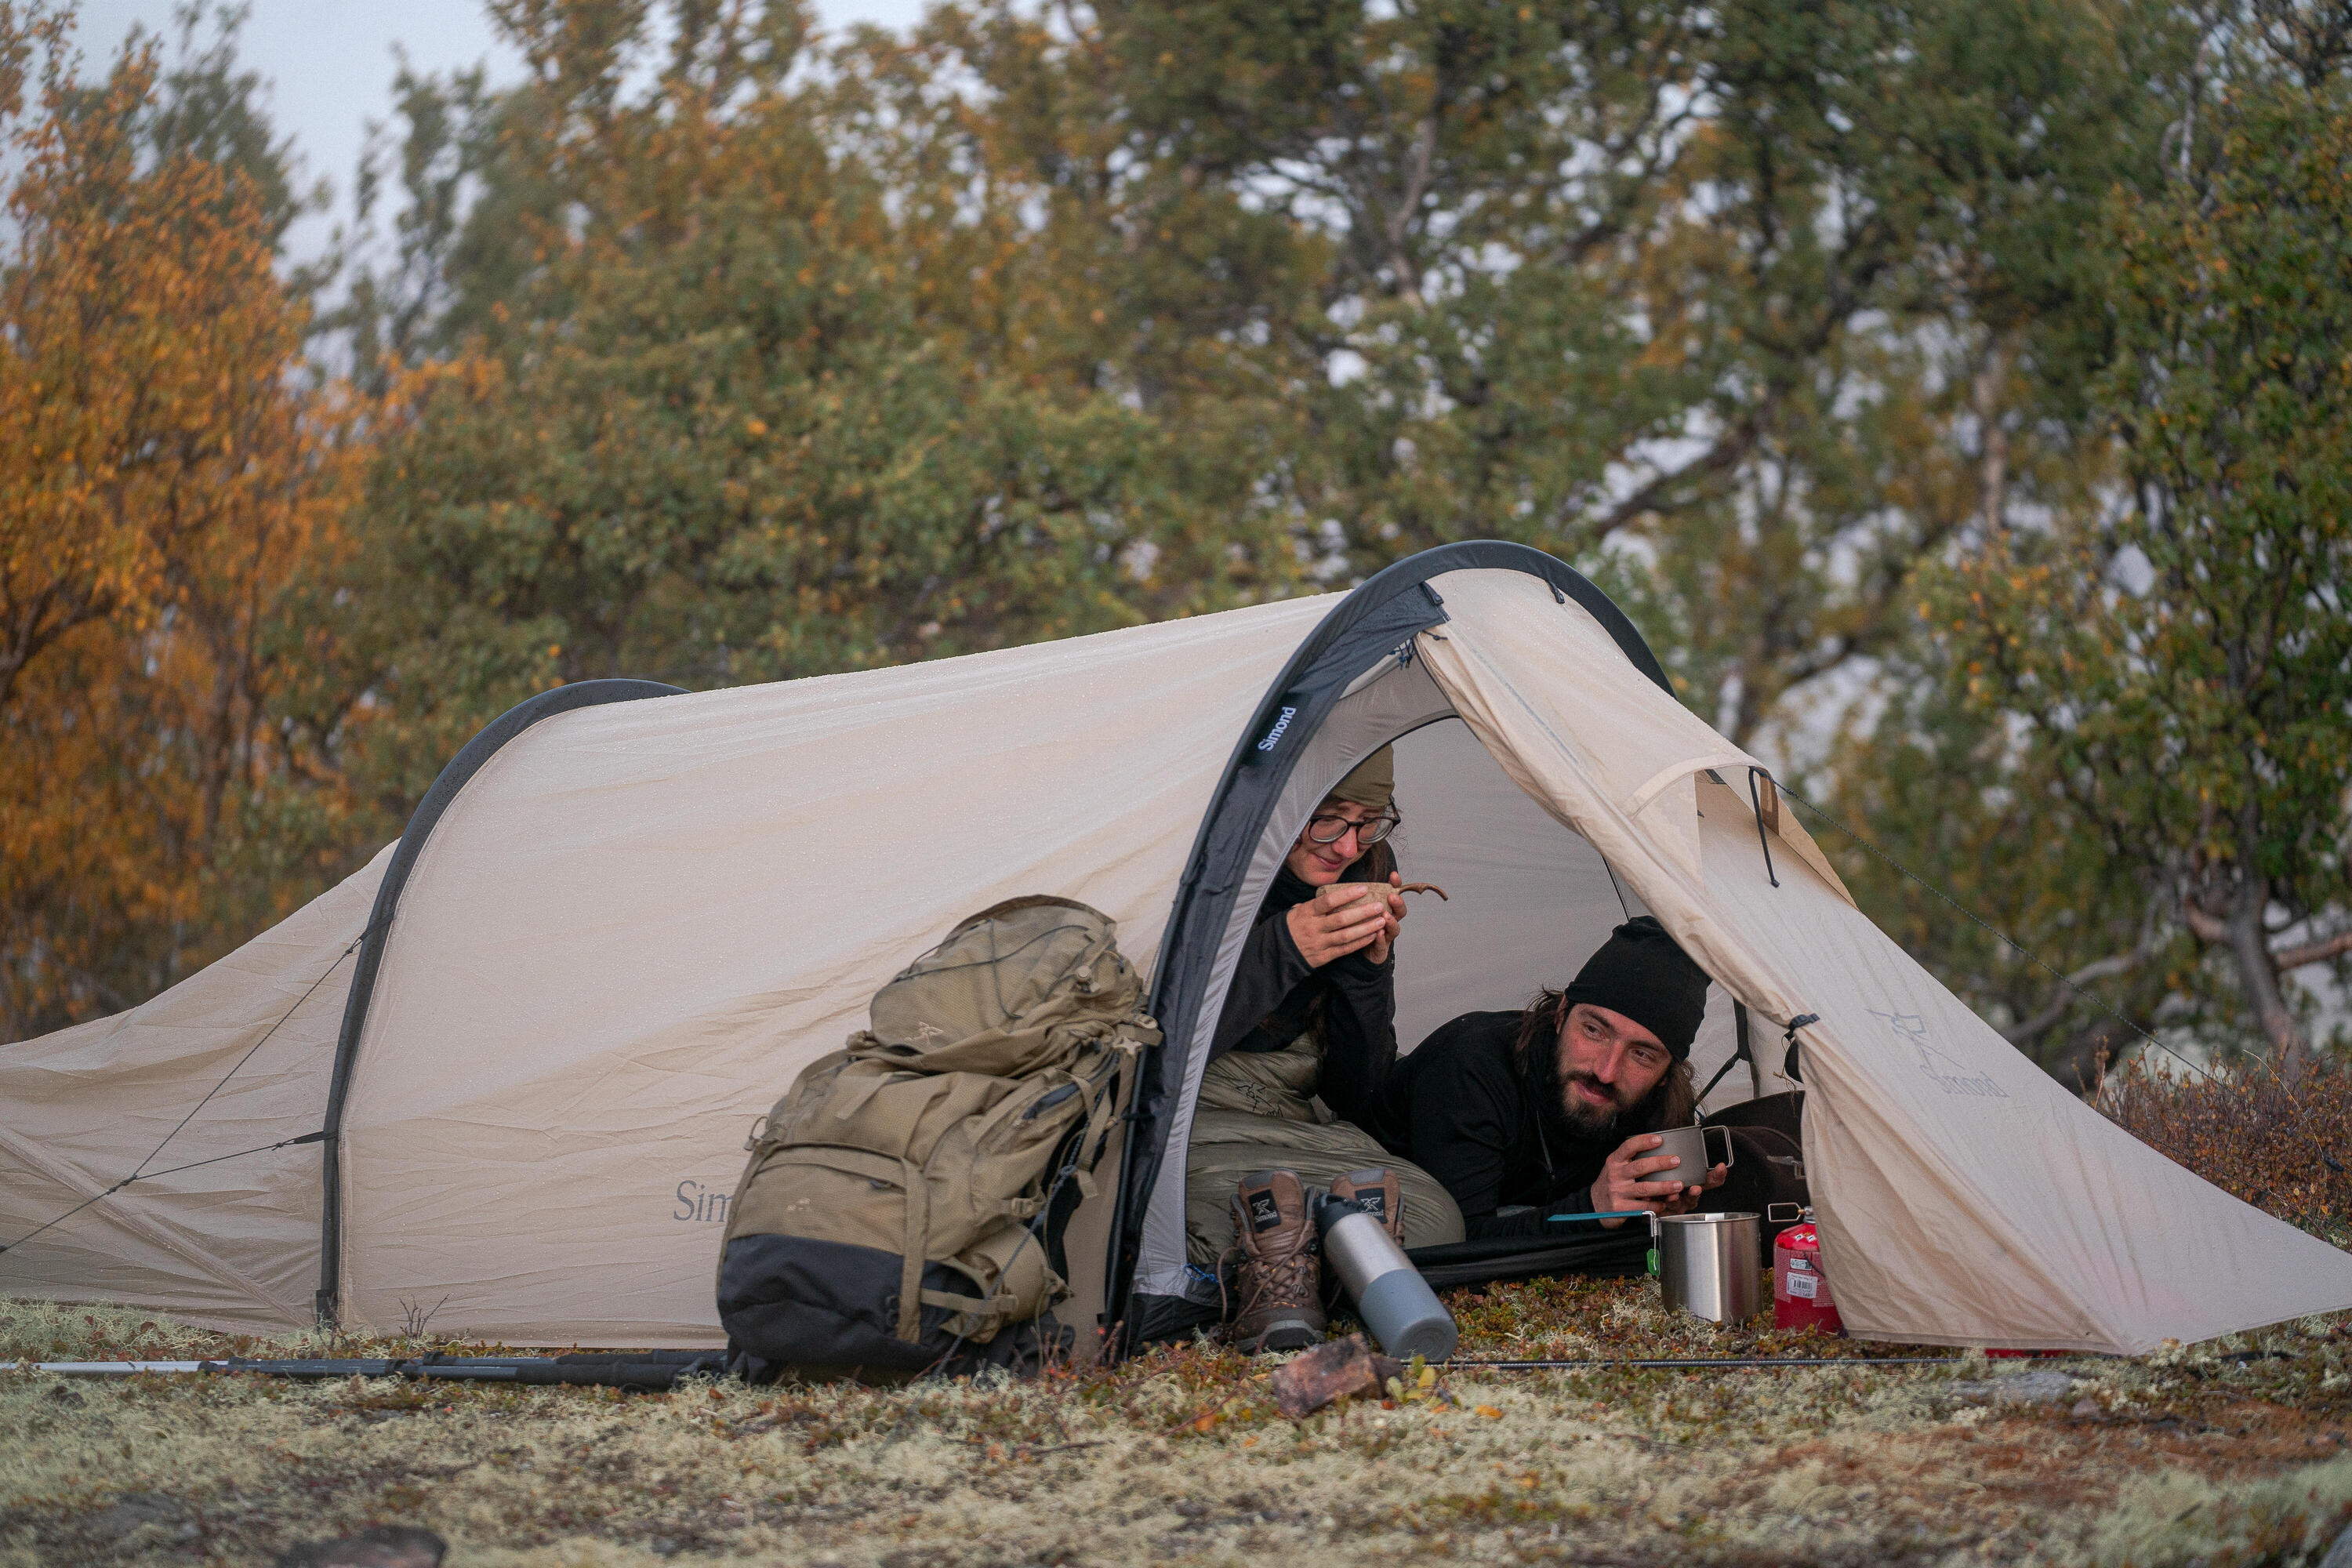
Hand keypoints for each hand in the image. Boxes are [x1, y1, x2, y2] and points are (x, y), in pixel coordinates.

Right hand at [1286, 882, 1393, 967]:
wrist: (1278, 952)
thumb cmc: (1291, 927)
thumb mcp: (1297, 911)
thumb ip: (1315, 903)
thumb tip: (1334, 892)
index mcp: (1307, 912)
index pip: (1328, 901)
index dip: (1347, 895)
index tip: (1363, 889)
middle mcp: (1314, 927)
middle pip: (1341, 919)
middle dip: (1362, 912)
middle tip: (1379, 905)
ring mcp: (1319, 943)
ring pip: (1346, 935)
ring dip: (1366, 928)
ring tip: (1381, 921)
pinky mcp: (1324, 956)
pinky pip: (1345, 949)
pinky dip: (1360, 942)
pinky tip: (1372, 936)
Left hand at [1363, 874, 1407, 964]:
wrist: (1358, 951)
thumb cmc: (1359, 927)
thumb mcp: (1359, 909)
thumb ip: (1358, 896)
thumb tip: (1350, 881)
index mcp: (1385, 909)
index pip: (1394, 894)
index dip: (1396, 885)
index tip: (1393, 876)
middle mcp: (1389, 921)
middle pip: (1400, 911)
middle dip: (1398, 903)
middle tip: (1392, 897)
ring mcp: (1386, 935)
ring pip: (1394, 928)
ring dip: (1391, 921)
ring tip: (1386, 916)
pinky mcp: (1380, 950)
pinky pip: (1382, 945)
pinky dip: (1380, 939)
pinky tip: (1378, 934)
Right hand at [1592, 1133, 1728, 1227]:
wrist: (1595, 1204)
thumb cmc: (1611, 1182)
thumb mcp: (1615, 1166)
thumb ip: (1630, 1158)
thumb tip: (1657, 1146)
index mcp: (1614, 1161)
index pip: (1628, 1147)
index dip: (1644, 1142)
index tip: (1659, 1139)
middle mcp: (1615, 1175)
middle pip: (1640, 1167)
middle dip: (1660, 1163)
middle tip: (1676, 1161)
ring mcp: (1617, 1192)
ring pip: (1644, 1188)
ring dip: (1663, 1186)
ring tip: (1678, 1185)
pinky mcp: (1620, 1208)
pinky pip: (1642, 1206)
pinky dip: (1656, 1204)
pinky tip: (1665, 1203)